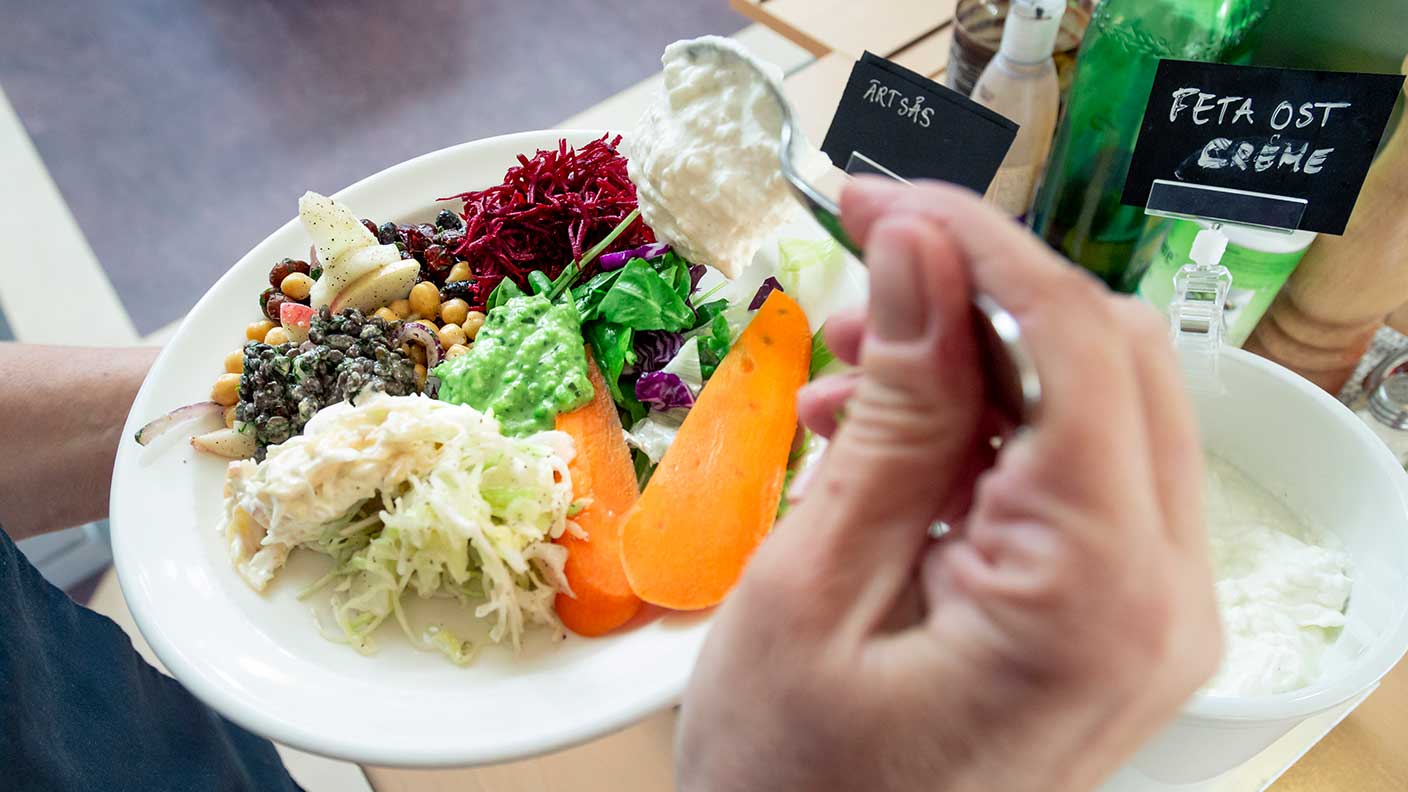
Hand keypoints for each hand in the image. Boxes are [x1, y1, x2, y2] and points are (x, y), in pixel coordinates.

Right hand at [676, 179, 1221, 791]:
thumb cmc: (789, 782)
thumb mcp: (815, 588)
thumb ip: (896, 415)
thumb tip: (919, 252)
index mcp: (1100, 593)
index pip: (1079, 343)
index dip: (978, 244)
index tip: (877, 197)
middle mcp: (1163, 598)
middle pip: (1110, 361)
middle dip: (981, 297)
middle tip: (859, 278)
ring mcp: (1148, 612)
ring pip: (1093, 408)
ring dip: (974, 364)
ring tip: (842, 380)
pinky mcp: (1112, 620)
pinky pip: (1069, 479)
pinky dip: (981, 434)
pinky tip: (877, 442)